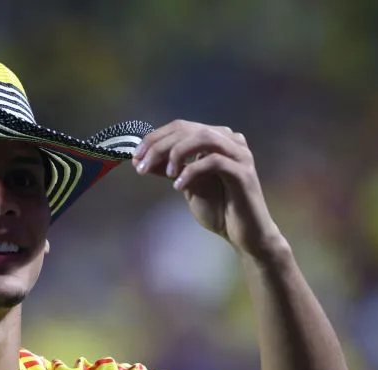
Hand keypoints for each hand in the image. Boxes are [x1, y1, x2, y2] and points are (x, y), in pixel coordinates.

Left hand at [132, 120, 285, 259]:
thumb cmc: (218, 209)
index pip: (180, 127)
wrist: (243, 234)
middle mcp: (230, 140)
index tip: (134, 157)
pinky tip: (178, 187)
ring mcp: (239, 154)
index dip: (154, 139)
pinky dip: (192, 171)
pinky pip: (214, 162)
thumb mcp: (186, 185)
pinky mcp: (244, 172)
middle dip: (159, 146)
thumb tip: (139, 159)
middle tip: (141, 165)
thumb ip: (168, 169)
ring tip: (166, 173)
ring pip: (203, 138)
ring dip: (177, 153)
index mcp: (216, 139)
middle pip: (188, 129)